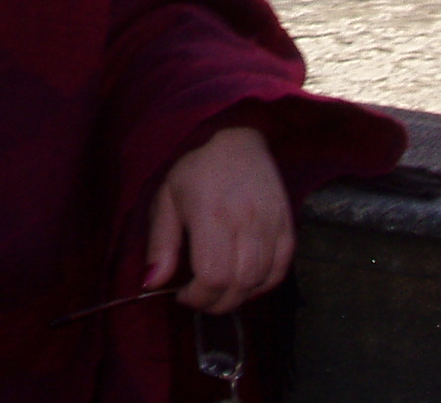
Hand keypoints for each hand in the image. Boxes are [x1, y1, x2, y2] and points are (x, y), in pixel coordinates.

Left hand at [143, 125, 294, 314]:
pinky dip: (263, 284)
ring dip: (239, 296)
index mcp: (212, 214)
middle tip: (200, 296)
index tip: (183, 295)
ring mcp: (272, 224)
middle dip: (216, 303)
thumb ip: (160, 244)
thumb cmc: (196, 168)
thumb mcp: (167, 198)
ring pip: (261, 282)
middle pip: (239, 286)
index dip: (198, 297)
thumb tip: (152, 284)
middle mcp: (247, 221)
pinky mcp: (288, 225)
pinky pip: (281, 270)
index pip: (213, 276)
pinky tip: (245, 280)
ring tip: (220, 288)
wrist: (235, 138)